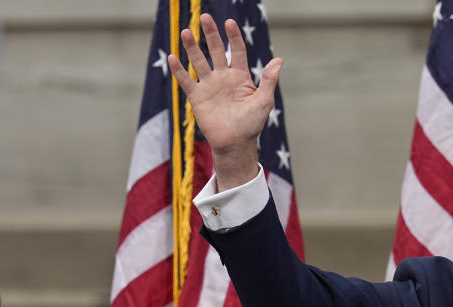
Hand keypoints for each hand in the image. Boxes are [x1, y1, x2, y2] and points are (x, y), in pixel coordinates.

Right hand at [168, 14, 281, 189]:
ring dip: (192, 47)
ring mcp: (209, 86)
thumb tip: (279, 59)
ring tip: (185, 32)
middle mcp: (224, 77)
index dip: (233, 37)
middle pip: (216, 50)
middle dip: (211, 34)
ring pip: (199, 62)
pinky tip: (173, 57)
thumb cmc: (252, 124)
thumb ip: (269, 80)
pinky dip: (179, 70)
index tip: (229, 22)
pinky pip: (186, 81)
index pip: (237, 51)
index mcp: (240, 77)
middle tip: (205, 17)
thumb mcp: (264, 101)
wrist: (236, 143)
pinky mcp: (197, 97)